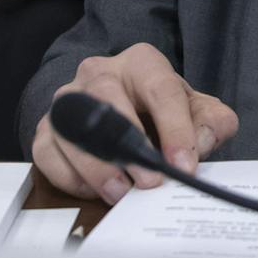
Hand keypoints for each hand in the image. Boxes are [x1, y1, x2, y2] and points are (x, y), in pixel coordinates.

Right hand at [30, 43, 237, 204]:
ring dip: (98, 168)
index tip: (183, 165)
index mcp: (141, 63)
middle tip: (150, 182)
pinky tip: (96, 190)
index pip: (161, 91)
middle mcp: (99, 73)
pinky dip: (72, 178)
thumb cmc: (161, 109)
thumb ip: (212, 123)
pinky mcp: (46, 129)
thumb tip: (199, 145)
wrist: (126, 108)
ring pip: (72, 130)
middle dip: (130, 148)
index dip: (175, 129)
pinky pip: (48, 154)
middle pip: (108, 104)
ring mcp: (67, 100)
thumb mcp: (197, 109)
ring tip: (123, 193)